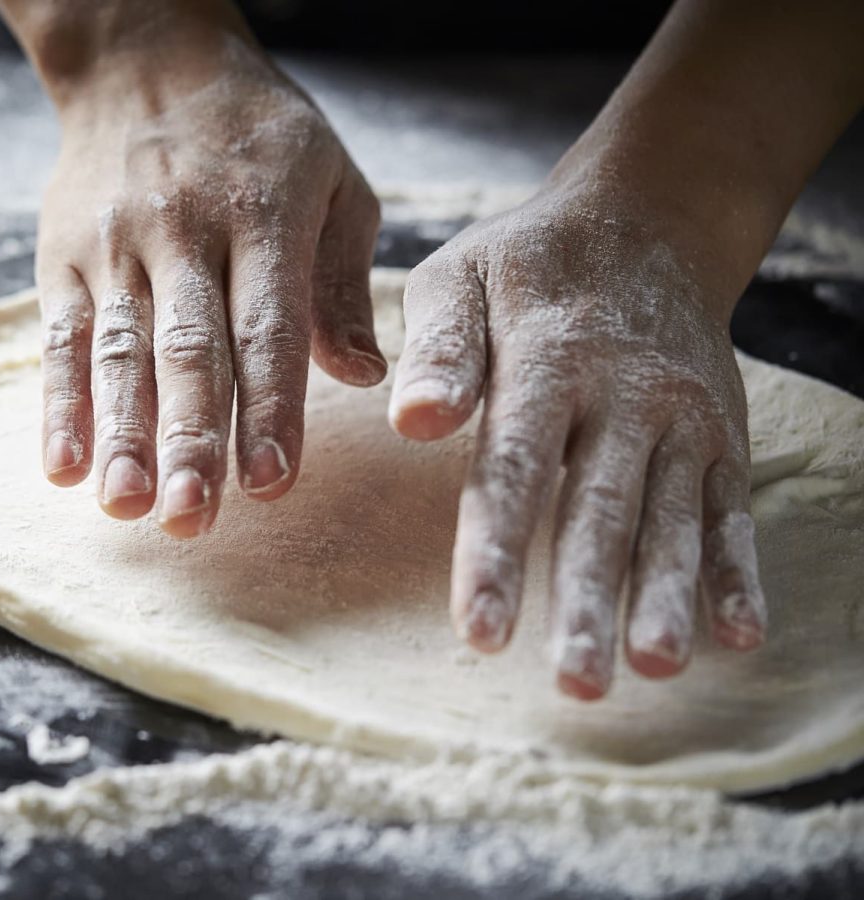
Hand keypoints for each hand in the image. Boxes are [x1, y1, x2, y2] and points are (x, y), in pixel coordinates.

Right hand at [33, 24, 384, 537]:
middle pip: (188, 349)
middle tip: (194, 520)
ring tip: (128, 508)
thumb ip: (344, 283)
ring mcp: (116, 243)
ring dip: (123, 435)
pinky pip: (60, 336)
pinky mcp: (62, 254)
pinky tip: (62, 468)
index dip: (270, 406)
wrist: (146, 59)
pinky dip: (59, 404)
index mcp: (264, 212)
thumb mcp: (333, 184)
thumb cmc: (260, 135)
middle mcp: (185, 229)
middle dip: (192, 439)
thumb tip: (362, 376)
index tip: (272, 480)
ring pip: (119, 351)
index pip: (267, 326)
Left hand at [389, 183, 766, 698]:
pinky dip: (736, 569)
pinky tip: (738, 635)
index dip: (499, 552)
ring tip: (656, 667)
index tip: (481, 633)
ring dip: (665, 595)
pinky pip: (731, 508)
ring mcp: (682, 418)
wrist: (648, 223)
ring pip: (672, 517)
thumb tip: (410, 422)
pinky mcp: (721, 436)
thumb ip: (441, 350)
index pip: (517, 467)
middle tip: (575, 684)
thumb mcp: (462, 276)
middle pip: (602, 507)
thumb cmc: (528, 264)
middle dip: (589, 597)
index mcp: (547, 360)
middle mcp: (624, 395)